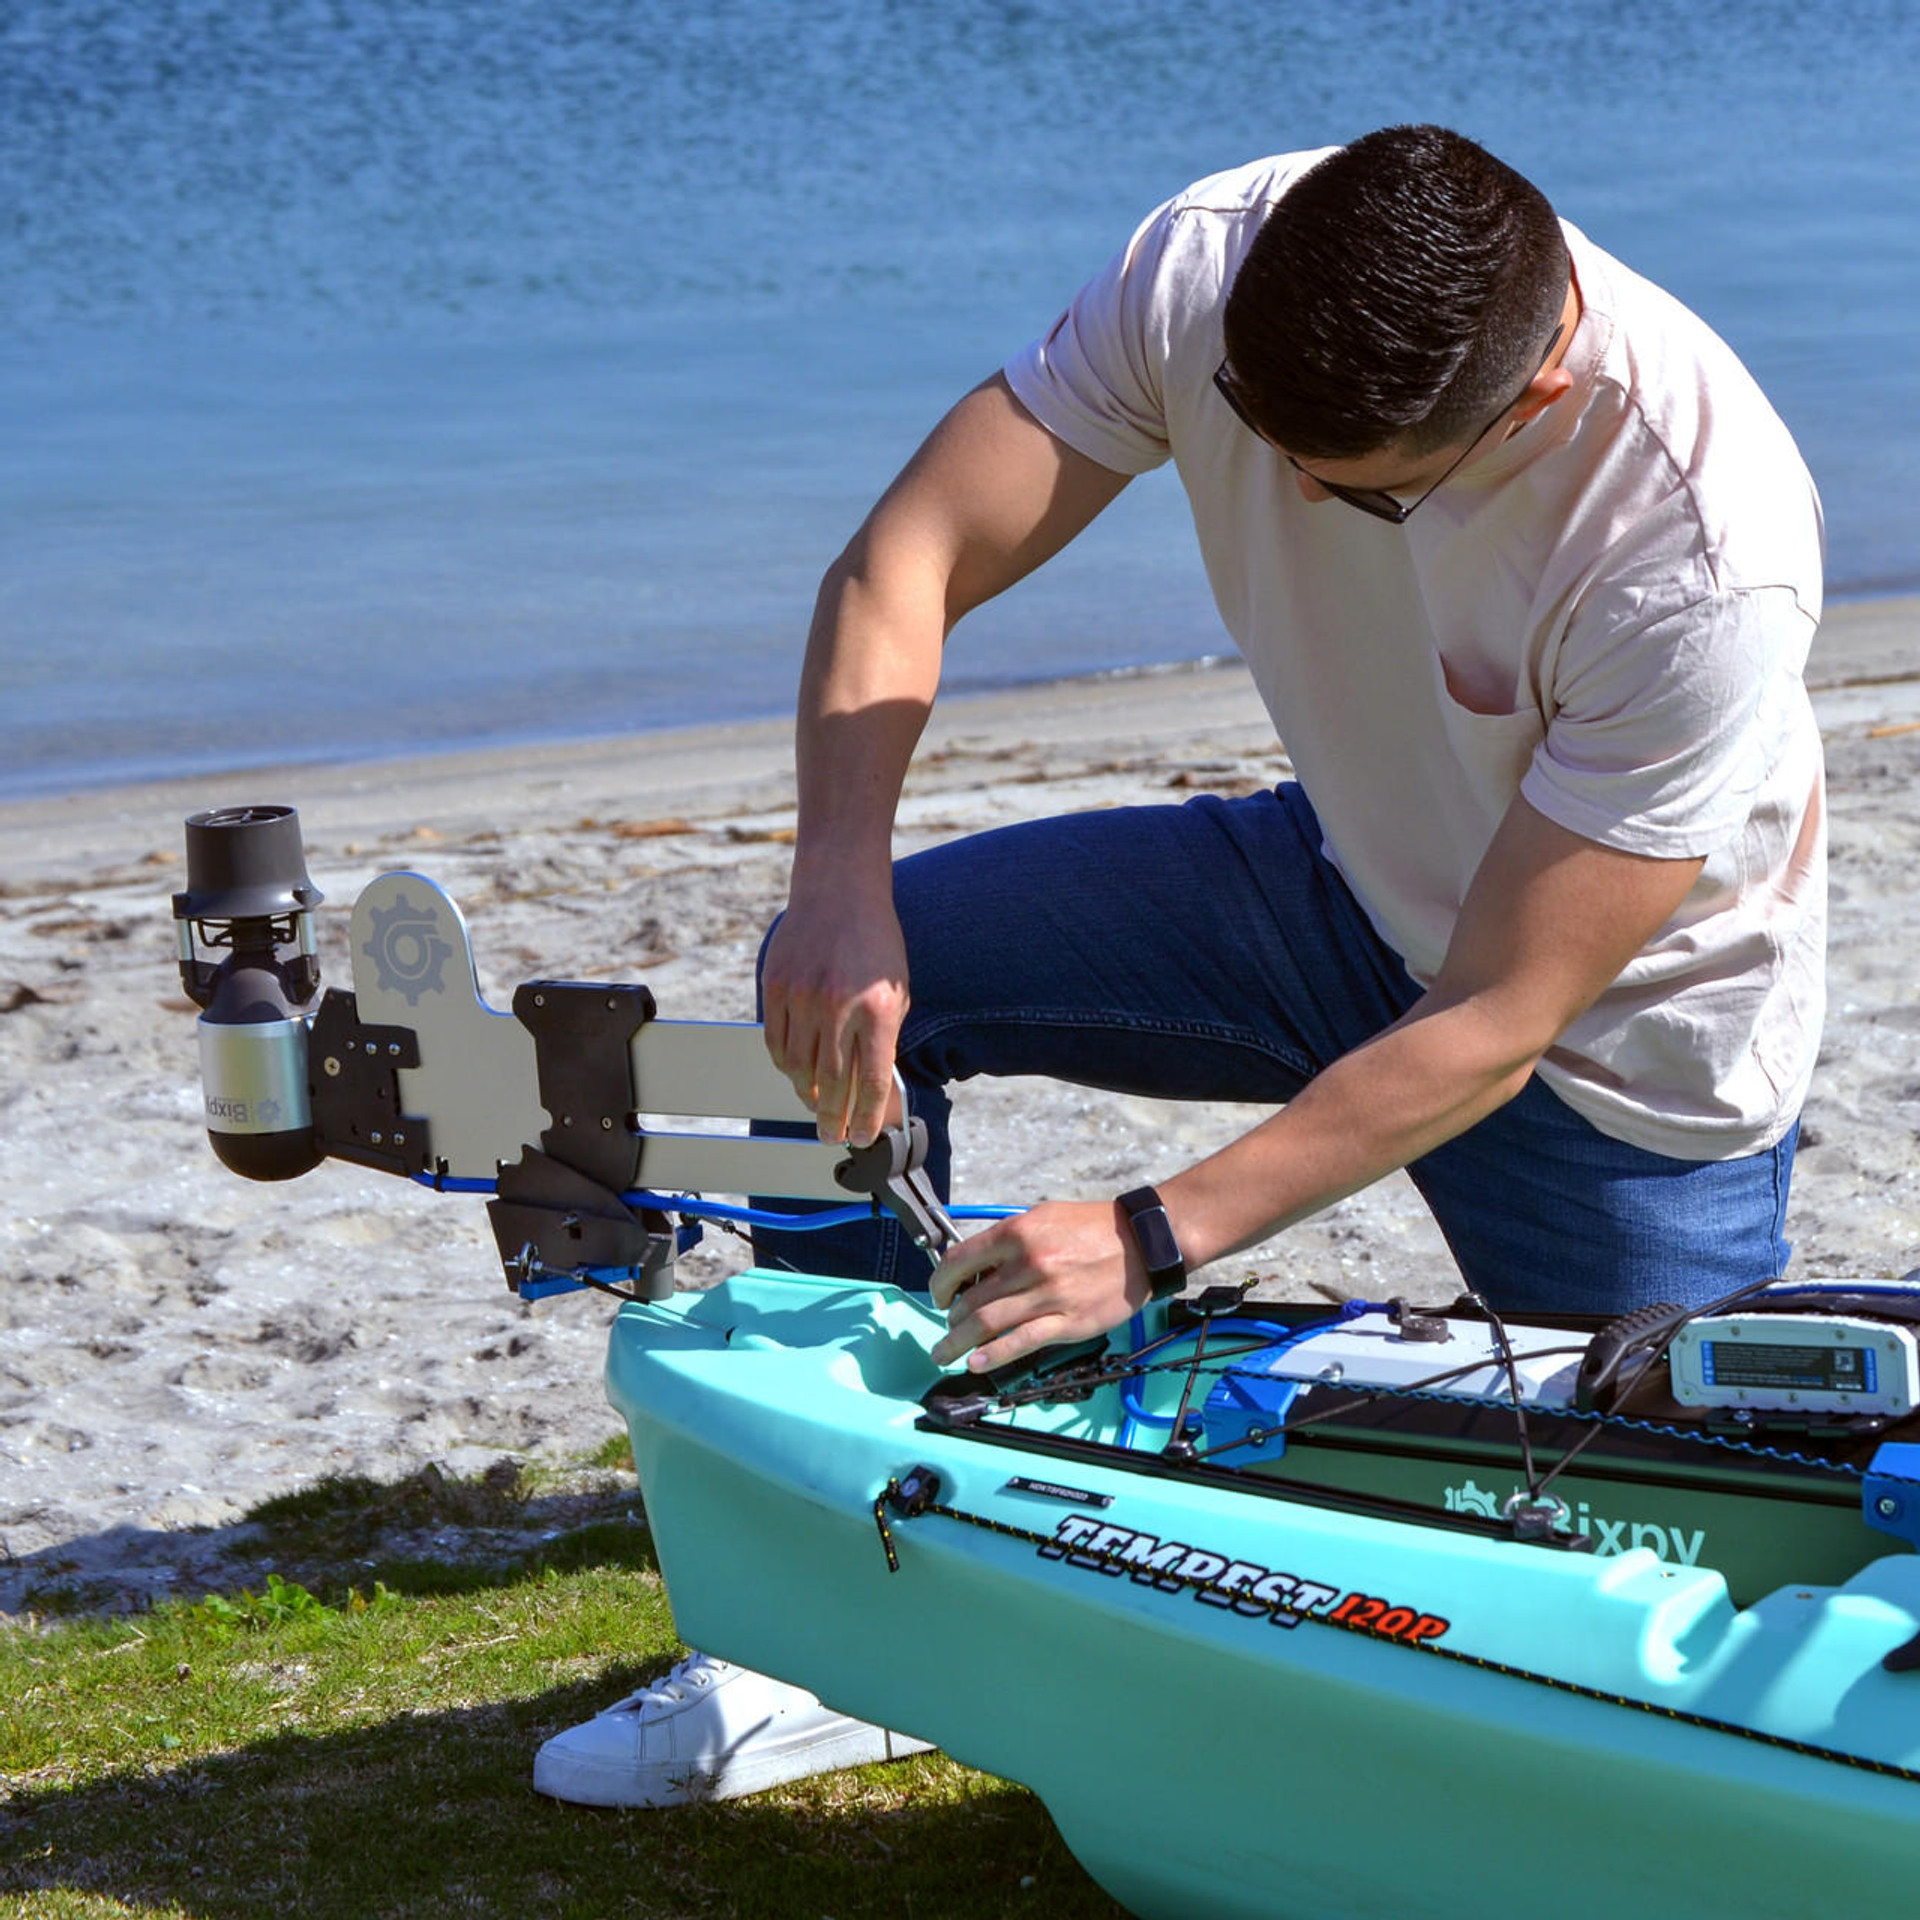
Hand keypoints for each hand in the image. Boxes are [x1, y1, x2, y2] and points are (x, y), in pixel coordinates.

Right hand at [761, 884, 908, 1145]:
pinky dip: (785, 1064)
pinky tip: (795, 1073)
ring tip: (815, 1107)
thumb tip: (871, 1087)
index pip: (870, 1082)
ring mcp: (804, 996)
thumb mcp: (896, 990)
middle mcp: (840, 1006)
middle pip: (832, 1083)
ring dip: (806, 1095)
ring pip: (798, 1067)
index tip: (861, 1137)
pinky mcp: (776, 986)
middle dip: (833, 1118)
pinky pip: (775, 1041)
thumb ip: (884, 1036)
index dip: (865, 1118)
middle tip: (831, 1136)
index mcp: (879, 1009)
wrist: (840, 891)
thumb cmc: (876, 942)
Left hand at [930, 1200, 1150, 1371]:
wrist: (1142, 1243)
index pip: (960, 1261)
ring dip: (959, 1342)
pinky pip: (1022, 1342)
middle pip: (971, 1299)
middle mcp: (1030, 1263)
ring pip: (988, 1324)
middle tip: (947, 1325)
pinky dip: (994, 1355)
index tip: (938, 1294)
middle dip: (950, 1318)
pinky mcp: (1069, 1322)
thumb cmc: (1091, 1228)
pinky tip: (977, 1362)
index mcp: (1019, 1233)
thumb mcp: (1042, 1218)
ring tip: (946, 1351)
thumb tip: (973, 1268)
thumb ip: (1007, 1241)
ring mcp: (1049, 1295)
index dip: (940, 1282)